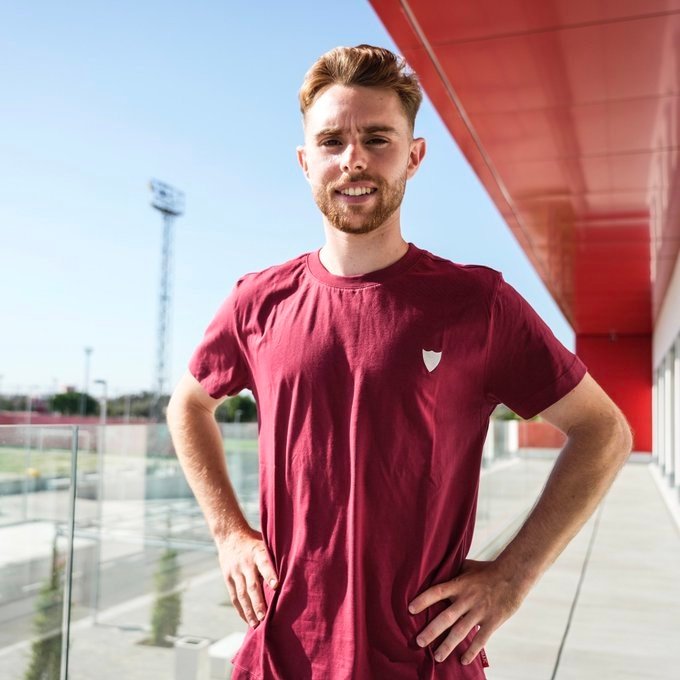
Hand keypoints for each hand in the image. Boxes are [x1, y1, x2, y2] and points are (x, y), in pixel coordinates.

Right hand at [217, 527, 278, 627]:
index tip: (276, 586)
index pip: (264, 564)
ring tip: (255, 625)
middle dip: (258, 602)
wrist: (230, 535)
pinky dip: (241, 610)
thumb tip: (297, 566)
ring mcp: (235, 572)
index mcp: (258, 553)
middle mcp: (246, 564)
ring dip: (249, 610)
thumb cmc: (255, 540)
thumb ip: (276, 555)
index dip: (270, 575)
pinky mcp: (228, 578)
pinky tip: (247, 620)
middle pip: (252, 585)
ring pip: (242, 594)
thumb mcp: (266, 542)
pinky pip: (234, 597)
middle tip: (265, 617)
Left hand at [408, 559, 525, 664]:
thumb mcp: (467, 566)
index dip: (423, 600)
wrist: (513, 576)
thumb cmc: (488, 570)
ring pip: (461, 632)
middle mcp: (467, 599)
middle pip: (446, 617)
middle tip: (419, 642)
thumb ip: (452, 571)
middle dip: (431, 631)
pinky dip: (472, 651)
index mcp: (459, 585)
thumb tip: (436, 568)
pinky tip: (463, 660)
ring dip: (448, 645)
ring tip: (437, 657)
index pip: (437, 592)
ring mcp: (479, 612)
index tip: (410, 609)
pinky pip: (480, 639)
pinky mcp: (492, 621)